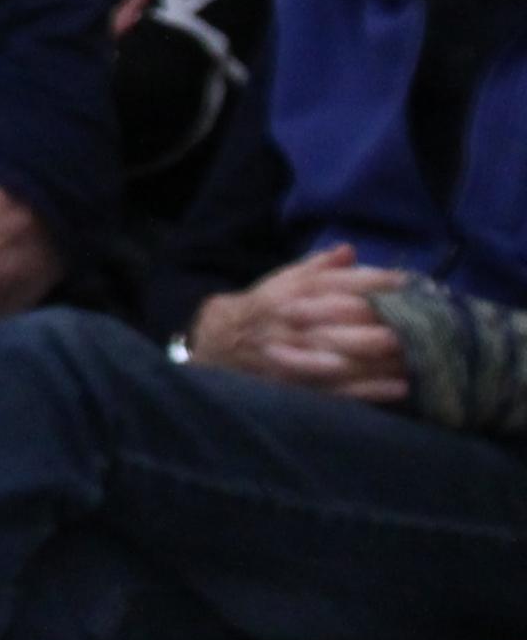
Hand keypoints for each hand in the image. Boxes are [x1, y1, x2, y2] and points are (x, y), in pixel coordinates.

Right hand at [188, 245, 410, 400]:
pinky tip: (398, 387)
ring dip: (377, 356)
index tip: (404, 282)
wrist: (224, 342)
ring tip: (411, 355)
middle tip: (415, 324)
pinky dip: (368, 390)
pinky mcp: (300, 384)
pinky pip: (338, 390)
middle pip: (338, 318)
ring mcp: (295, 353)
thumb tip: (350, 249)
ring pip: (341, 353)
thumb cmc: (268, 308)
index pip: (335, 282)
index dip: (371, 281)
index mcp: (293, 292)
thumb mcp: (286, 280)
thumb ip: (319, 267)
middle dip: (377, 320)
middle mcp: (293, 320)